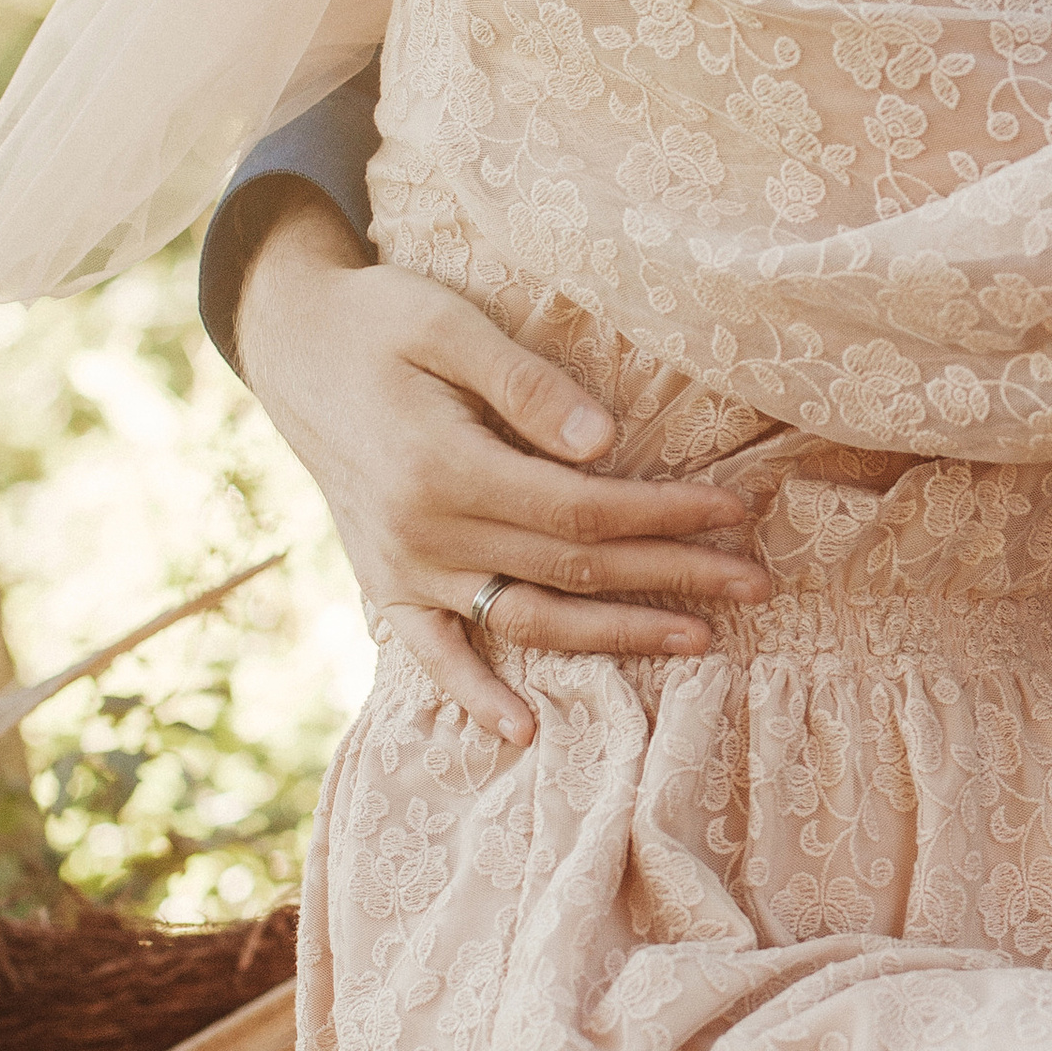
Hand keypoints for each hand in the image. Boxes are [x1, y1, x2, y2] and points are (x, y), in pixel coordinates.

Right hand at [232, 193, 769, 741]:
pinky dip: (472, 694)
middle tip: (757, 582)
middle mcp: (423, 532)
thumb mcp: (448, 324)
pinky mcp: (384, 583)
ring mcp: (402, 567)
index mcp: (444, 467)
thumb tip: (606, 444)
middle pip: (572, 569)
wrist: (293, 345)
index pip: (582, 510)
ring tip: (700, 640)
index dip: (665, 514)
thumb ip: (526, 385)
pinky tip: (523, 730)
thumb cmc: (380, 320)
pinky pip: (431, 653)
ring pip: (526, 619)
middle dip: (672, 575)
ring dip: (616, 637)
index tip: (735, 511)